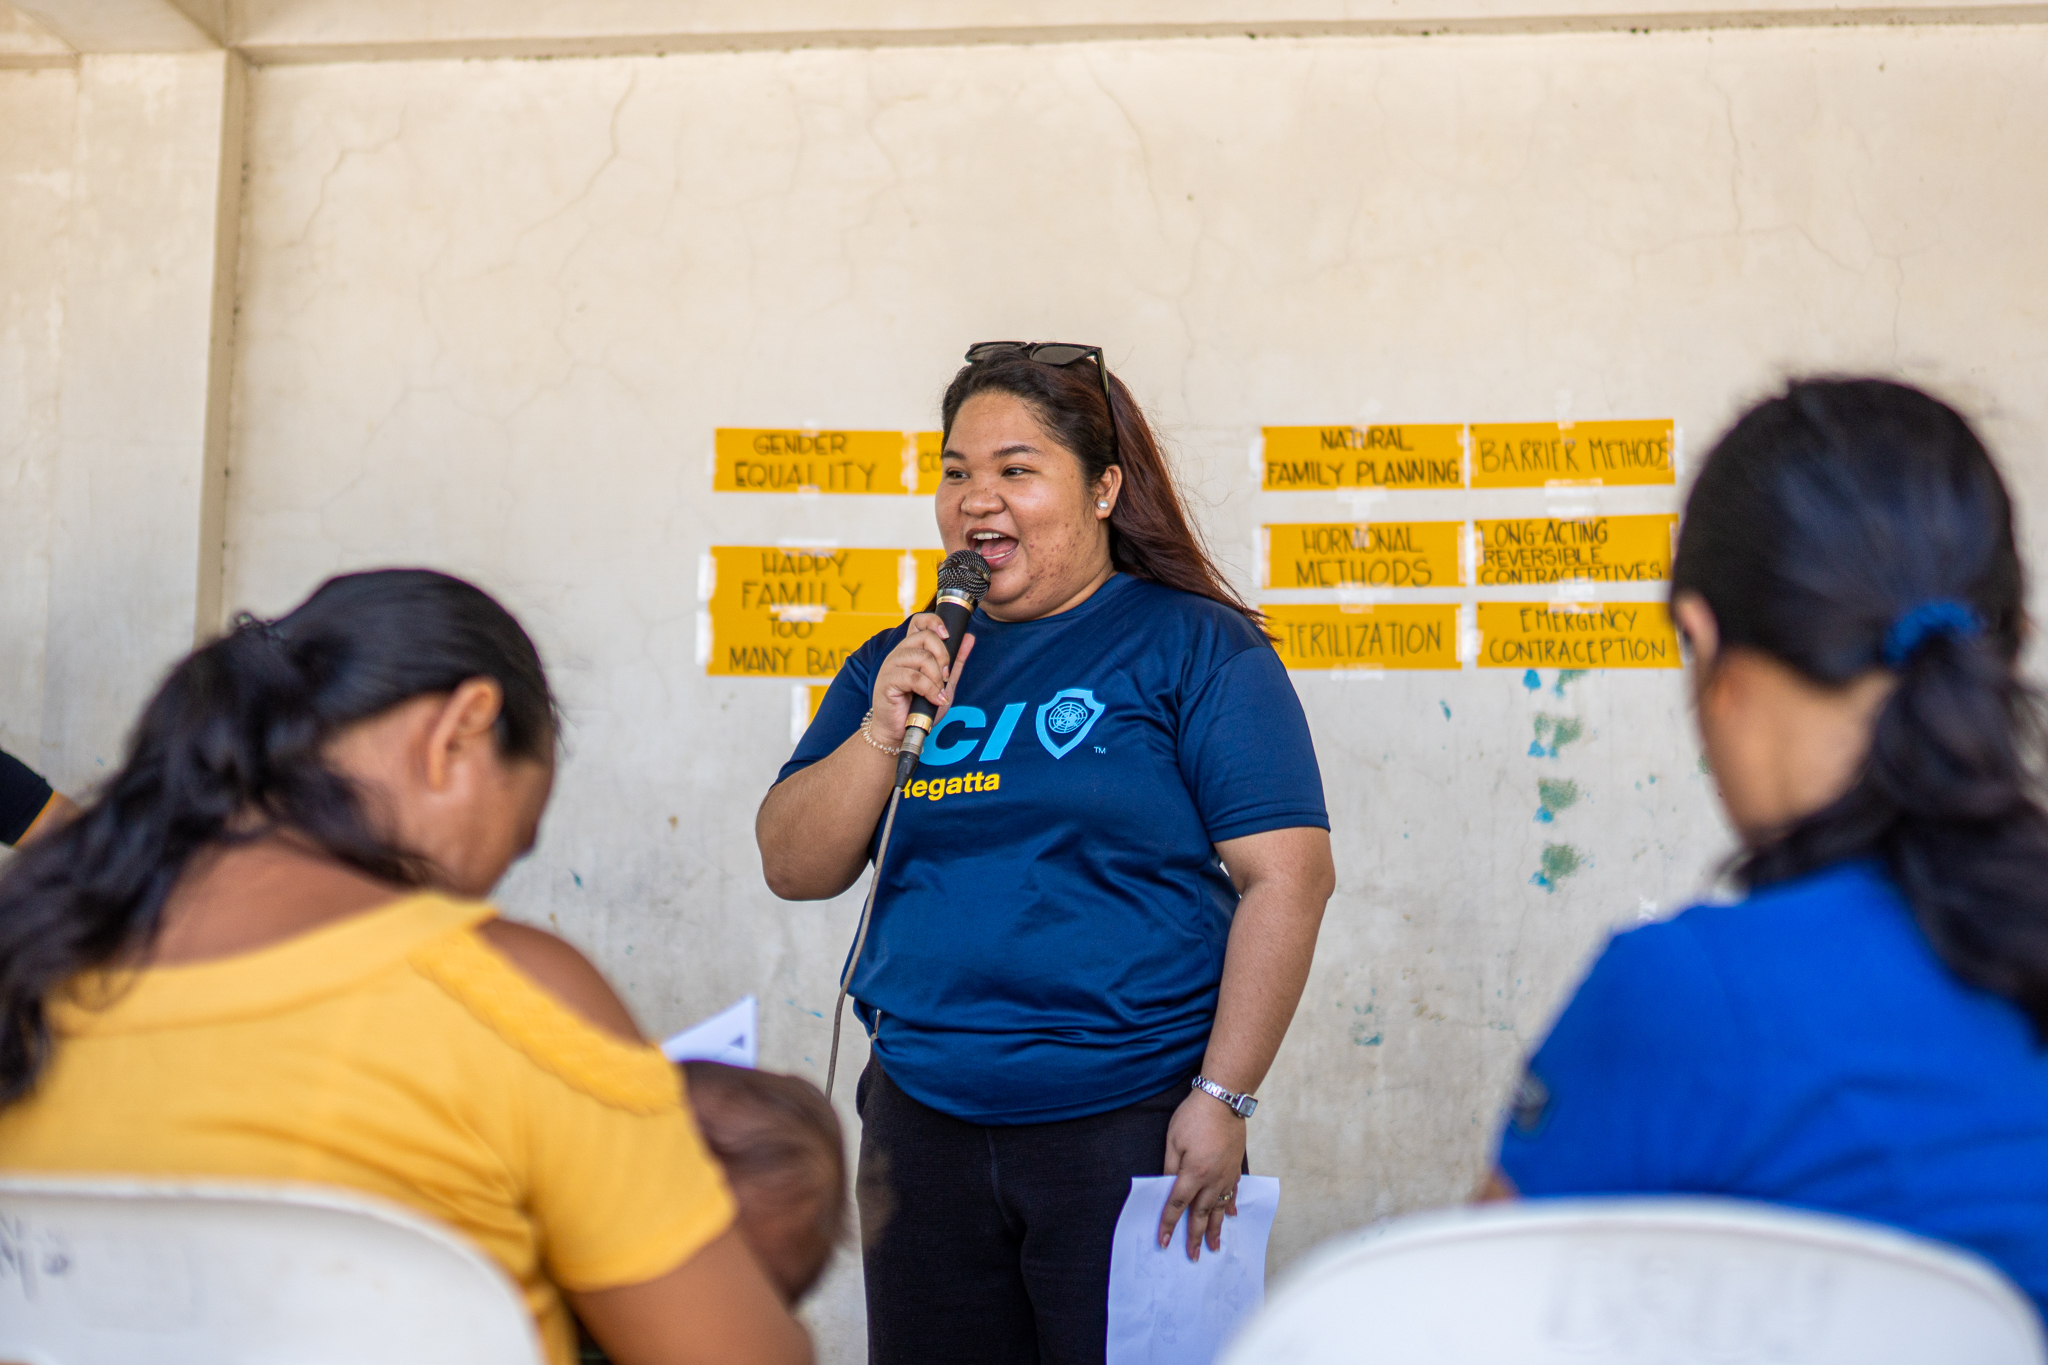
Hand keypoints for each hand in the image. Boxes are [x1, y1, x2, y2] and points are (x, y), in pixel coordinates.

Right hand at [869, 613, 974, 745]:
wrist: (901, 731)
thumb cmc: (919, 707)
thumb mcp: (944, 683)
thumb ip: (955, 661)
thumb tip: (970, 637)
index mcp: (911, 649)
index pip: (918, 621)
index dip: (934, 621)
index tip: (947, 635)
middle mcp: (899, 653)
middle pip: (925, 637)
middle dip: (943, 656)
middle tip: (946, 676)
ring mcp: (891, 666)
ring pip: (921, 657)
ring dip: (936, 677)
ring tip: (938, 692)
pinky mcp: (887, 681)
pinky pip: (914, 678)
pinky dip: (930, 690)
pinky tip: (934, 699)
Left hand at [1158, 1089, 1245, 1260]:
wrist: (1224, 1100)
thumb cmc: (1194, 1117)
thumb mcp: (1173, 1140)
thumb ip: (1170, 1167)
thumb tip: (1167, 1188)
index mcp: (1193, 1173)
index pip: (1177, 1205)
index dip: (1169, 1224)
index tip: (1164, 1242)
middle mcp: (1212, 1179)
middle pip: (1200, 1213)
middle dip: (1194, 1237)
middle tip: (1192, 1256)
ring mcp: (1227, 1175)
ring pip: (1219, 1209)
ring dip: (1215, 1230)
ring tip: (1214, 1248)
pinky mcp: (1235, 1168)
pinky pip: (1232, 1194)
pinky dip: (1229, 1208)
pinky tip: (1230, 1218)